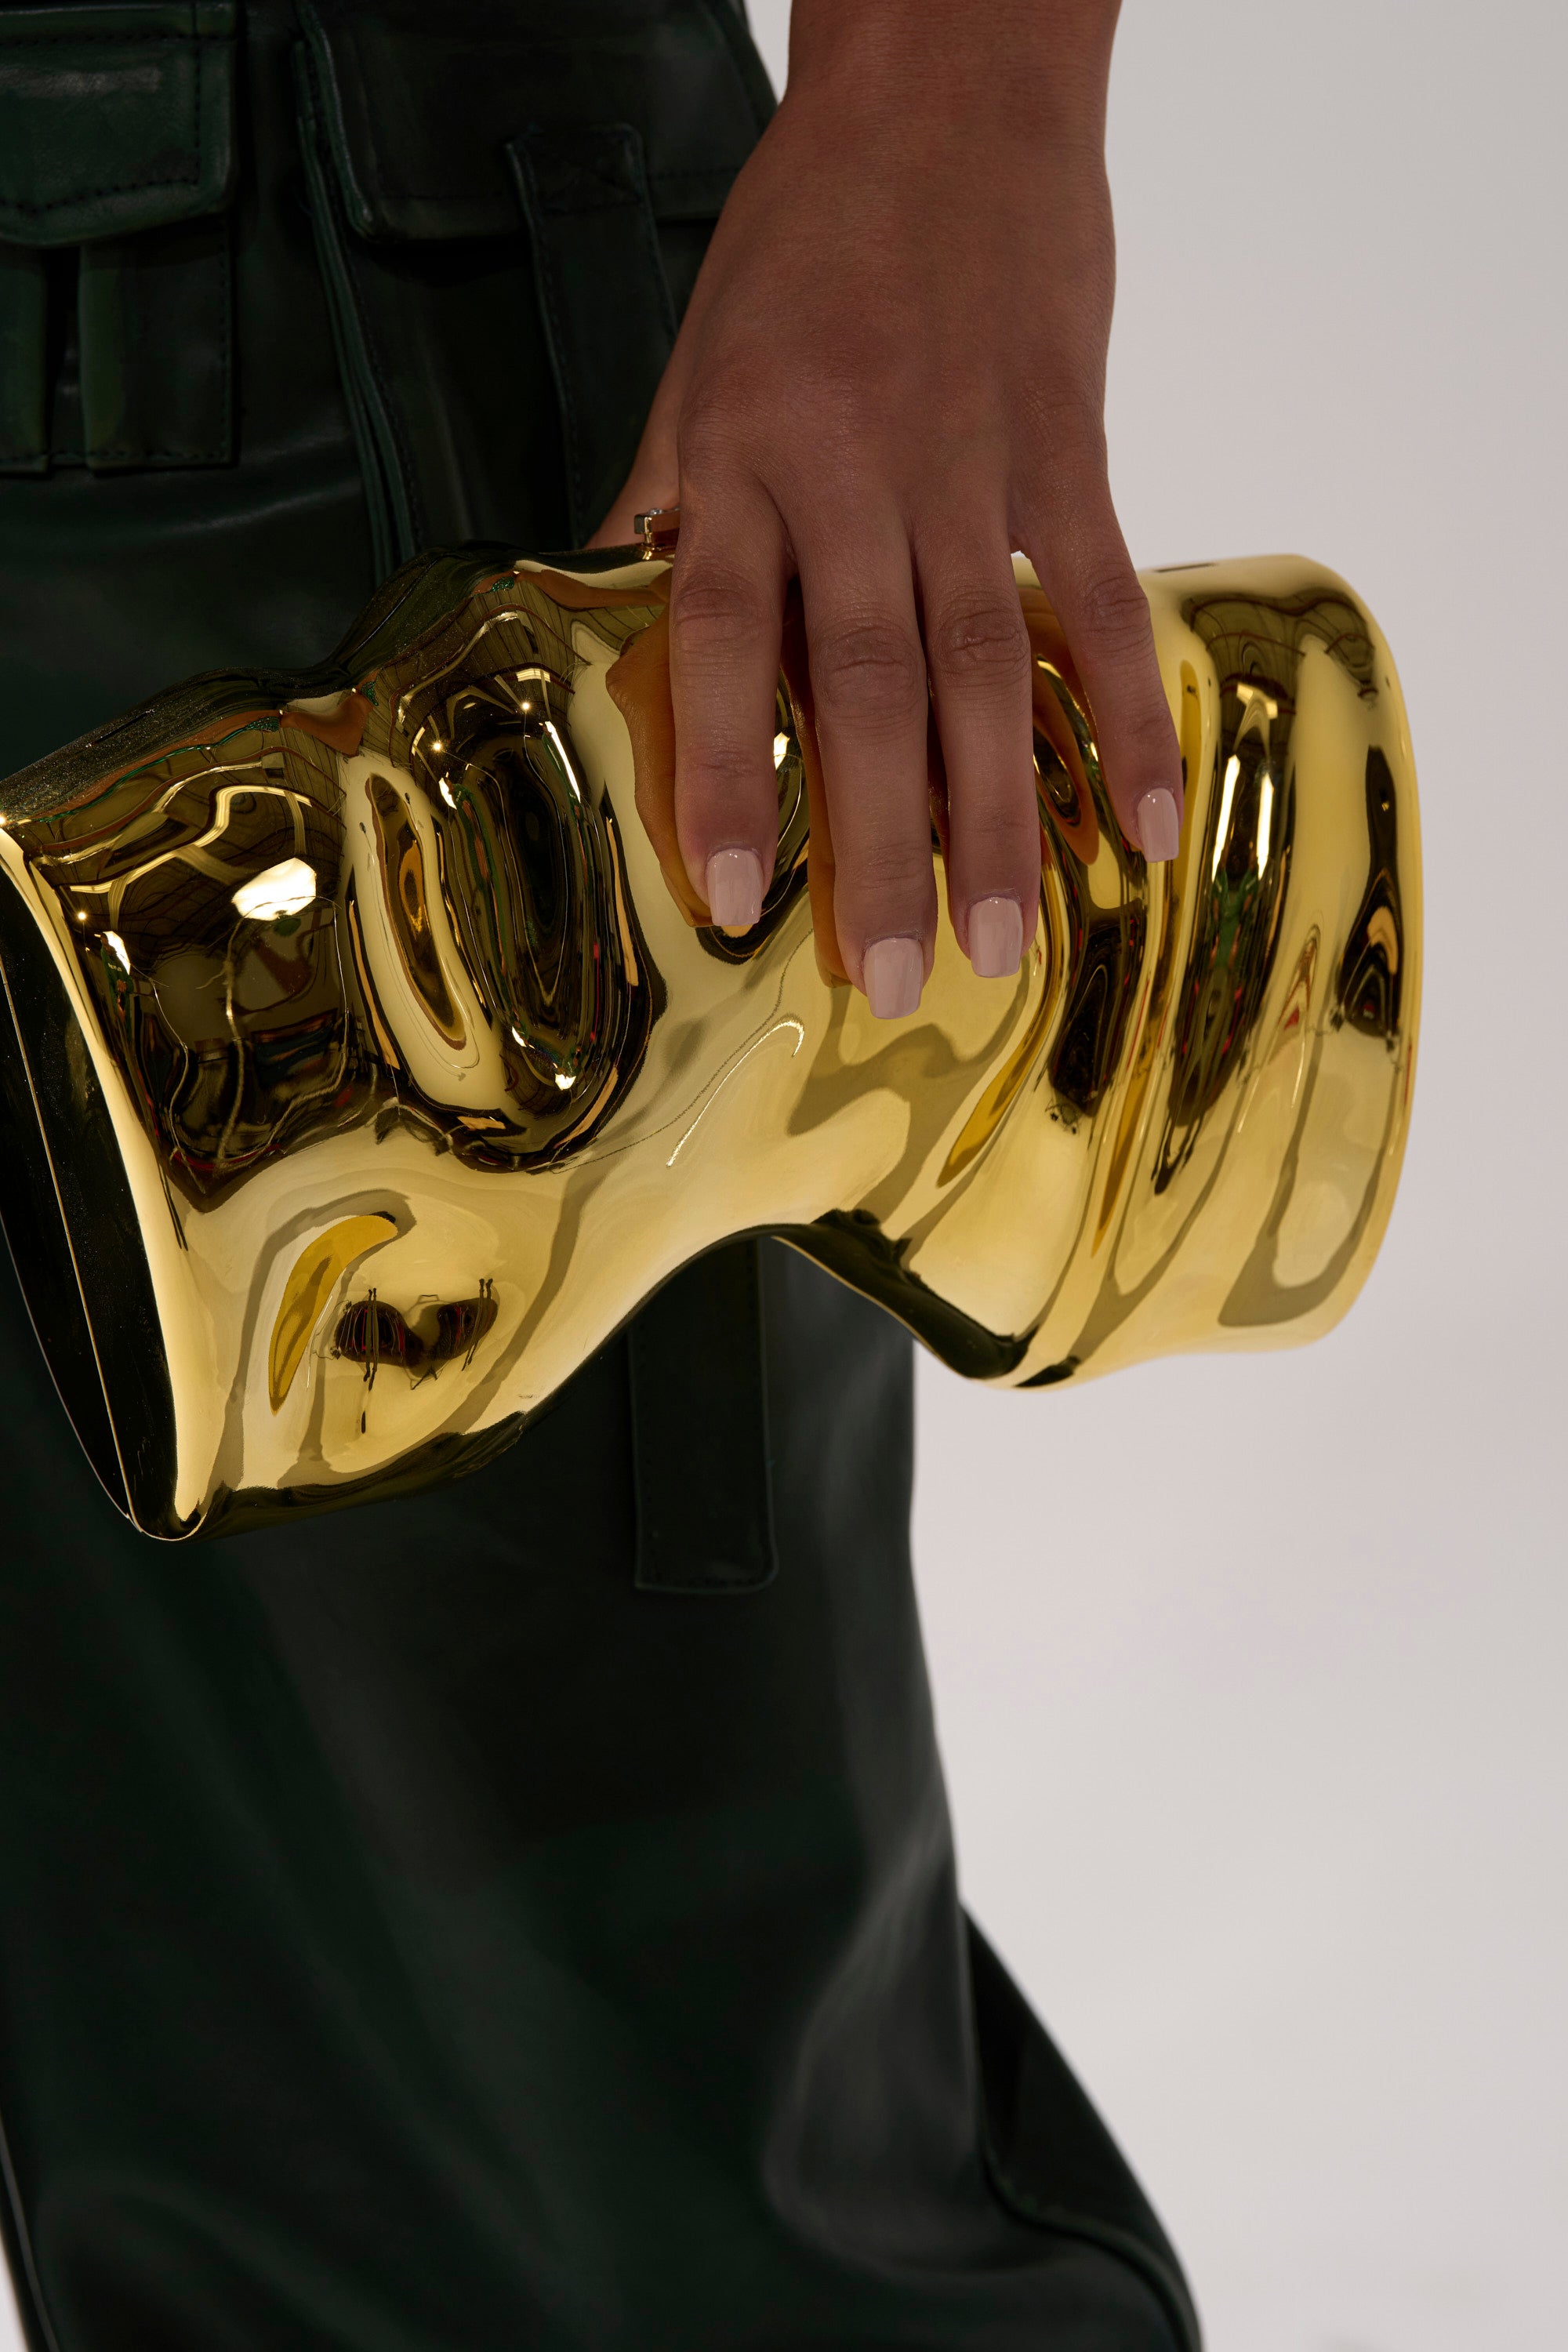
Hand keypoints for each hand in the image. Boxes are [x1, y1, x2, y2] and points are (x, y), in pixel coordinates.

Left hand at [593, 0, 1182, 1016]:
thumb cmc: (804, 241)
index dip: (726, 771)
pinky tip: (1141, 820)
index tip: (738, 897)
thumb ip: (664, 510)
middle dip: (881, 841)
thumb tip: (601, 633)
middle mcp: (852, 472)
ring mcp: (970, 463)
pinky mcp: (1067, 448)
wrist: (947, 93)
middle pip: (867, 682)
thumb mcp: (697, 368)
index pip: (724, 638)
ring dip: (997, 813)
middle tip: (897, 977)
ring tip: (1004, 940)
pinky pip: (1101, 596)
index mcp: (742, 459)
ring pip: (986, 665)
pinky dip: (1122, 711)